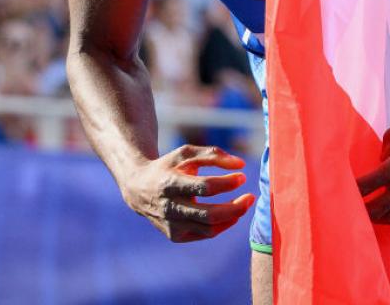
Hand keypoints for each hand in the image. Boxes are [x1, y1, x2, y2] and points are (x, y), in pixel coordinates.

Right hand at [122, 144, 256, 242]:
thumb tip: (240, 164)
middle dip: (235, 207)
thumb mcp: (186, 153)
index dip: (227, 183)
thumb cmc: (168, 166)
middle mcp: (170, 207)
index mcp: (171, 183)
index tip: (242, 176)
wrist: (139, 188)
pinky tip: (230, 214)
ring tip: (243, 204)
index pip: (205, 187)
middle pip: (209, 214)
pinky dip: (222, 225)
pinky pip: (205, 234)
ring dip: (232, 217)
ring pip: (209, 228)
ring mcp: (171, 225)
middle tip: (251, 197)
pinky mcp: (175, 236)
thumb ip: (213, 154)